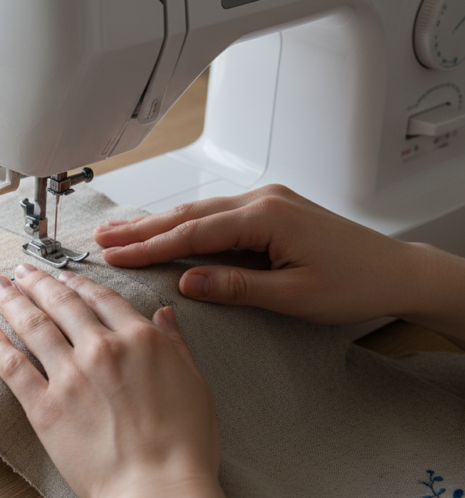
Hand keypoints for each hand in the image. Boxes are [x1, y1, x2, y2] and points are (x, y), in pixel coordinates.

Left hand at [0, 264, 234, 497]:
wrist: (157, 489)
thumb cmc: (185, 445)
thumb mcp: (194, 384)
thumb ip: (175, 345)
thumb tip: (163, 314)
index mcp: (140, 339)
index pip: (101, 299)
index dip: (78, 285)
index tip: (63, 276)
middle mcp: (102, 348)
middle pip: (62, 304)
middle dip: (38, 283)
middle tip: (20, 270)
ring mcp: (70, 376)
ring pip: (34, 326)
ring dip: (12, 300)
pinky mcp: (44, 406)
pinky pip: (12, 366)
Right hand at [94, 184, 424, 325]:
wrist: (397, 272)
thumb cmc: (355, 284)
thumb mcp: (293, 296)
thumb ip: (236, 286)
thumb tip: (186, 282)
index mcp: (266, 217)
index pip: (192, 233)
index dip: (148, 246)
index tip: (114, 255)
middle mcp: (263, 201)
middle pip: (188, 215)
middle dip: (141, 228)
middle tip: (101, 238)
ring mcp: (267, 202)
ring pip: (199, 212)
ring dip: (158, 223)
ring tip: (120, 232)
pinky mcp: (271, 210)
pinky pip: (217, 215)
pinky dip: (185, 224)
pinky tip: (165, 229)